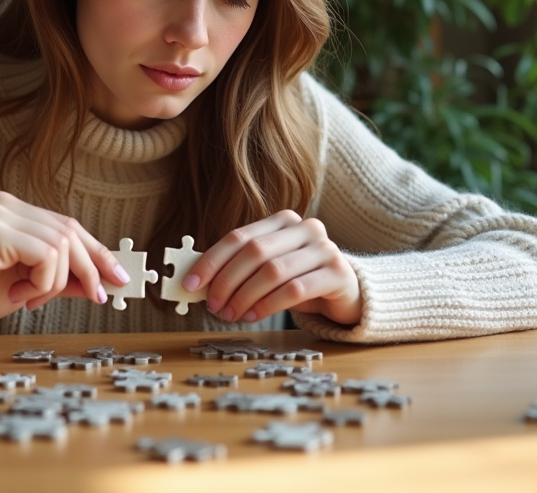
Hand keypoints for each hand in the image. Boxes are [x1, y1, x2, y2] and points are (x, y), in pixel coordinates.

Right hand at [0, 191, 130, 332]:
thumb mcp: (36, 284)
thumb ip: (68, 276)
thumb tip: (108, 279)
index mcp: (14, 208)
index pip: (68, 226)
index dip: (98, 251)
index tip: (120, 276)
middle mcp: (6, 203)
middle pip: (69, 233)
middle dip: (87, 270)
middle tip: (95, 297)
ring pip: (61, 247)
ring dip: (55, 284)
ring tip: (30, 299)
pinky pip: (46, 256)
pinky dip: (43, 284)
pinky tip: (19, 295)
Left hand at [183, 210, 361, 326]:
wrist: (346, 292)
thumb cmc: (299, 280)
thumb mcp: (268, 269)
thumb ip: (239, 269)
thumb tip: (197, 282)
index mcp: (282, 220)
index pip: (238, 237)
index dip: (211, 260)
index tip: (190, 283)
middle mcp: (305, 227)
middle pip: (254, 252)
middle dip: (227, 281)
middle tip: (213, 306)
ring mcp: (324, 248)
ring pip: (273, 271)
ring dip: (245, 296)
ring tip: (231, 314)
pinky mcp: (338, 272)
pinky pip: (295, 290)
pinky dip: (268, 305)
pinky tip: (254, 316)